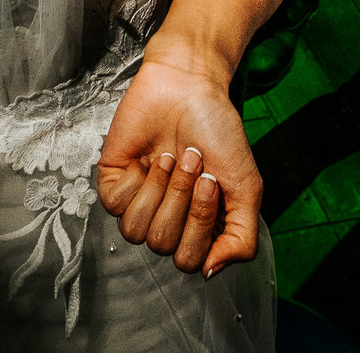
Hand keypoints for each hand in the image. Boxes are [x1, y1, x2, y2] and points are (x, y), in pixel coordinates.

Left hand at [96, 57, 263, 277]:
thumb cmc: (218, 131)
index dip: (200, 224)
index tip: (212, 182)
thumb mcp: (246, 188)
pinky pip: (116, 205)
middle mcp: (166, 220)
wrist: (189, 87)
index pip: (190, 261)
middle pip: (163, 245)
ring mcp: (138, 203)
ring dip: (161, 189)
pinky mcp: (113, 183)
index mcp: (197, 229)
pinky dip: (139, 178)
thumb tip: (210, 272)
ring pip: (137, 232)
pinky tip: (149, 157)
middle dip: (182, 200)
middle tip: (192, 162)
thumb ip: (241, 238)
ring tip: (171, 158)